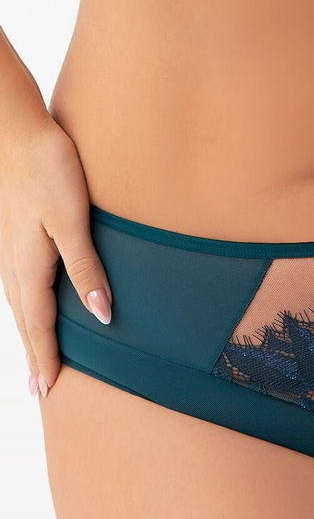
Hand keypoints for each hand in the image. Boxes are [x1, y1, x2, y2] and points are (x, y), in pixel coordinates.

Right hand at [0, 114, 112, 396]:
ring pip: (17, 304)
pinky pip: (15, 284)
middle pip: (25, 321)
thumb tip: (101, 315)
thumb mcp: (71, 220)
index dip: (46, 358)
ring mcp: (7, 249)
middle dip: (34, 355)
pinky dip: (23, 307)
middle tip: (39, 390)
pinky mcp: (9, 234)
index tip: (49, 390)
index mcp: (28, 265)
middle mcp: (12, 263)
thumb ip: (86, 268)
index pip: (39, 324)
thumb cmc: (46, 168)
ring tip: (36, 358)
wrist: (12, 128)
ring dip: (28, 334)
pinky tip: (29, 305)